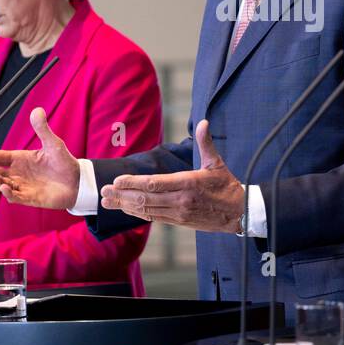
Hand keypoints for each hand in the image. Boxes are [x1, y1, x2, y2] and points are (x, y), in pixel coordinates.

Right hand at [0, 106, 79, 208]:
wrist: (78, 181)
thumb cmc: (64, 162)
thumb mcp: (52, 143)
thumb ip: (42, 129)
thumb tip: (37, 109)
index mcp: (20, 160)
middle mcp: (18, 174)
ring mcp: (23, 187)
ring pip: (2, 184)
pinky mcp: (30, 198)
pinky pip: (16, 197)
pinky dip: (9, 194)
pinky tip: (5, 187)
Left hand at [99, 120, 242, 233]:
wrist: (240, 213)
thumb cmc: (227, 186)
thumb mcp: (216, 163)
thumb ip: (205, 143)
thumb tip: (203, 122)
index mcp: (188, 184)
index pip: (155, 184)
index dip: (133, 183)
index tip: (116, 180)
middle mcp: (180, 200)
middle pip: (145, 199)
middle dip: (122, 195)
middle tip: (103, 191)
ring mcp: (178, 213)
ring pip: (146, 210)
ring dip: (125, 205)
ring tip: (107, 201)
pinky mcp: (179, 222)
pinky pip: (154, 217)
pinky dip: (137, 213)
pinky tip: (126, 209)